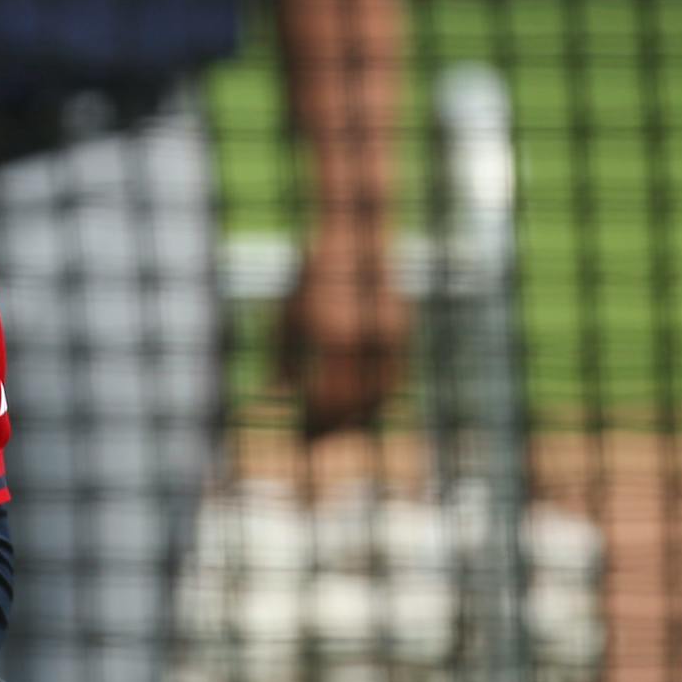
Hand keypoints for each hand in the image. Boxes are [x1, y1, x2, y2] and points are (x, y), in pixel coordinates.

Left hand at [275, 226, 408, 438]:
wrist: (355, 239)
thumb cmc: (311, 280)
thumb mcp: (288, 318)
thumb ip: (284, 361)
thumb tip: (278, 400)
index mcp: (328, 331)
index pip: (326, 397)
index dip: (314, 423)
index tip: (301, 439)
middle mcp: (362, 336)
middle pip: (353, 401)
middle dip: (334, 426)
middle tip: (314, 442)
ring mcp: (388, 334)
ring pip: (378, 394)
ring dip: (357, 417)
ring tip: (335, 431)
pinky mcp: (402, 332)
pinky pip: (392, 377)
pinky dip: (376, 398)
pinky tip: (358, 410)